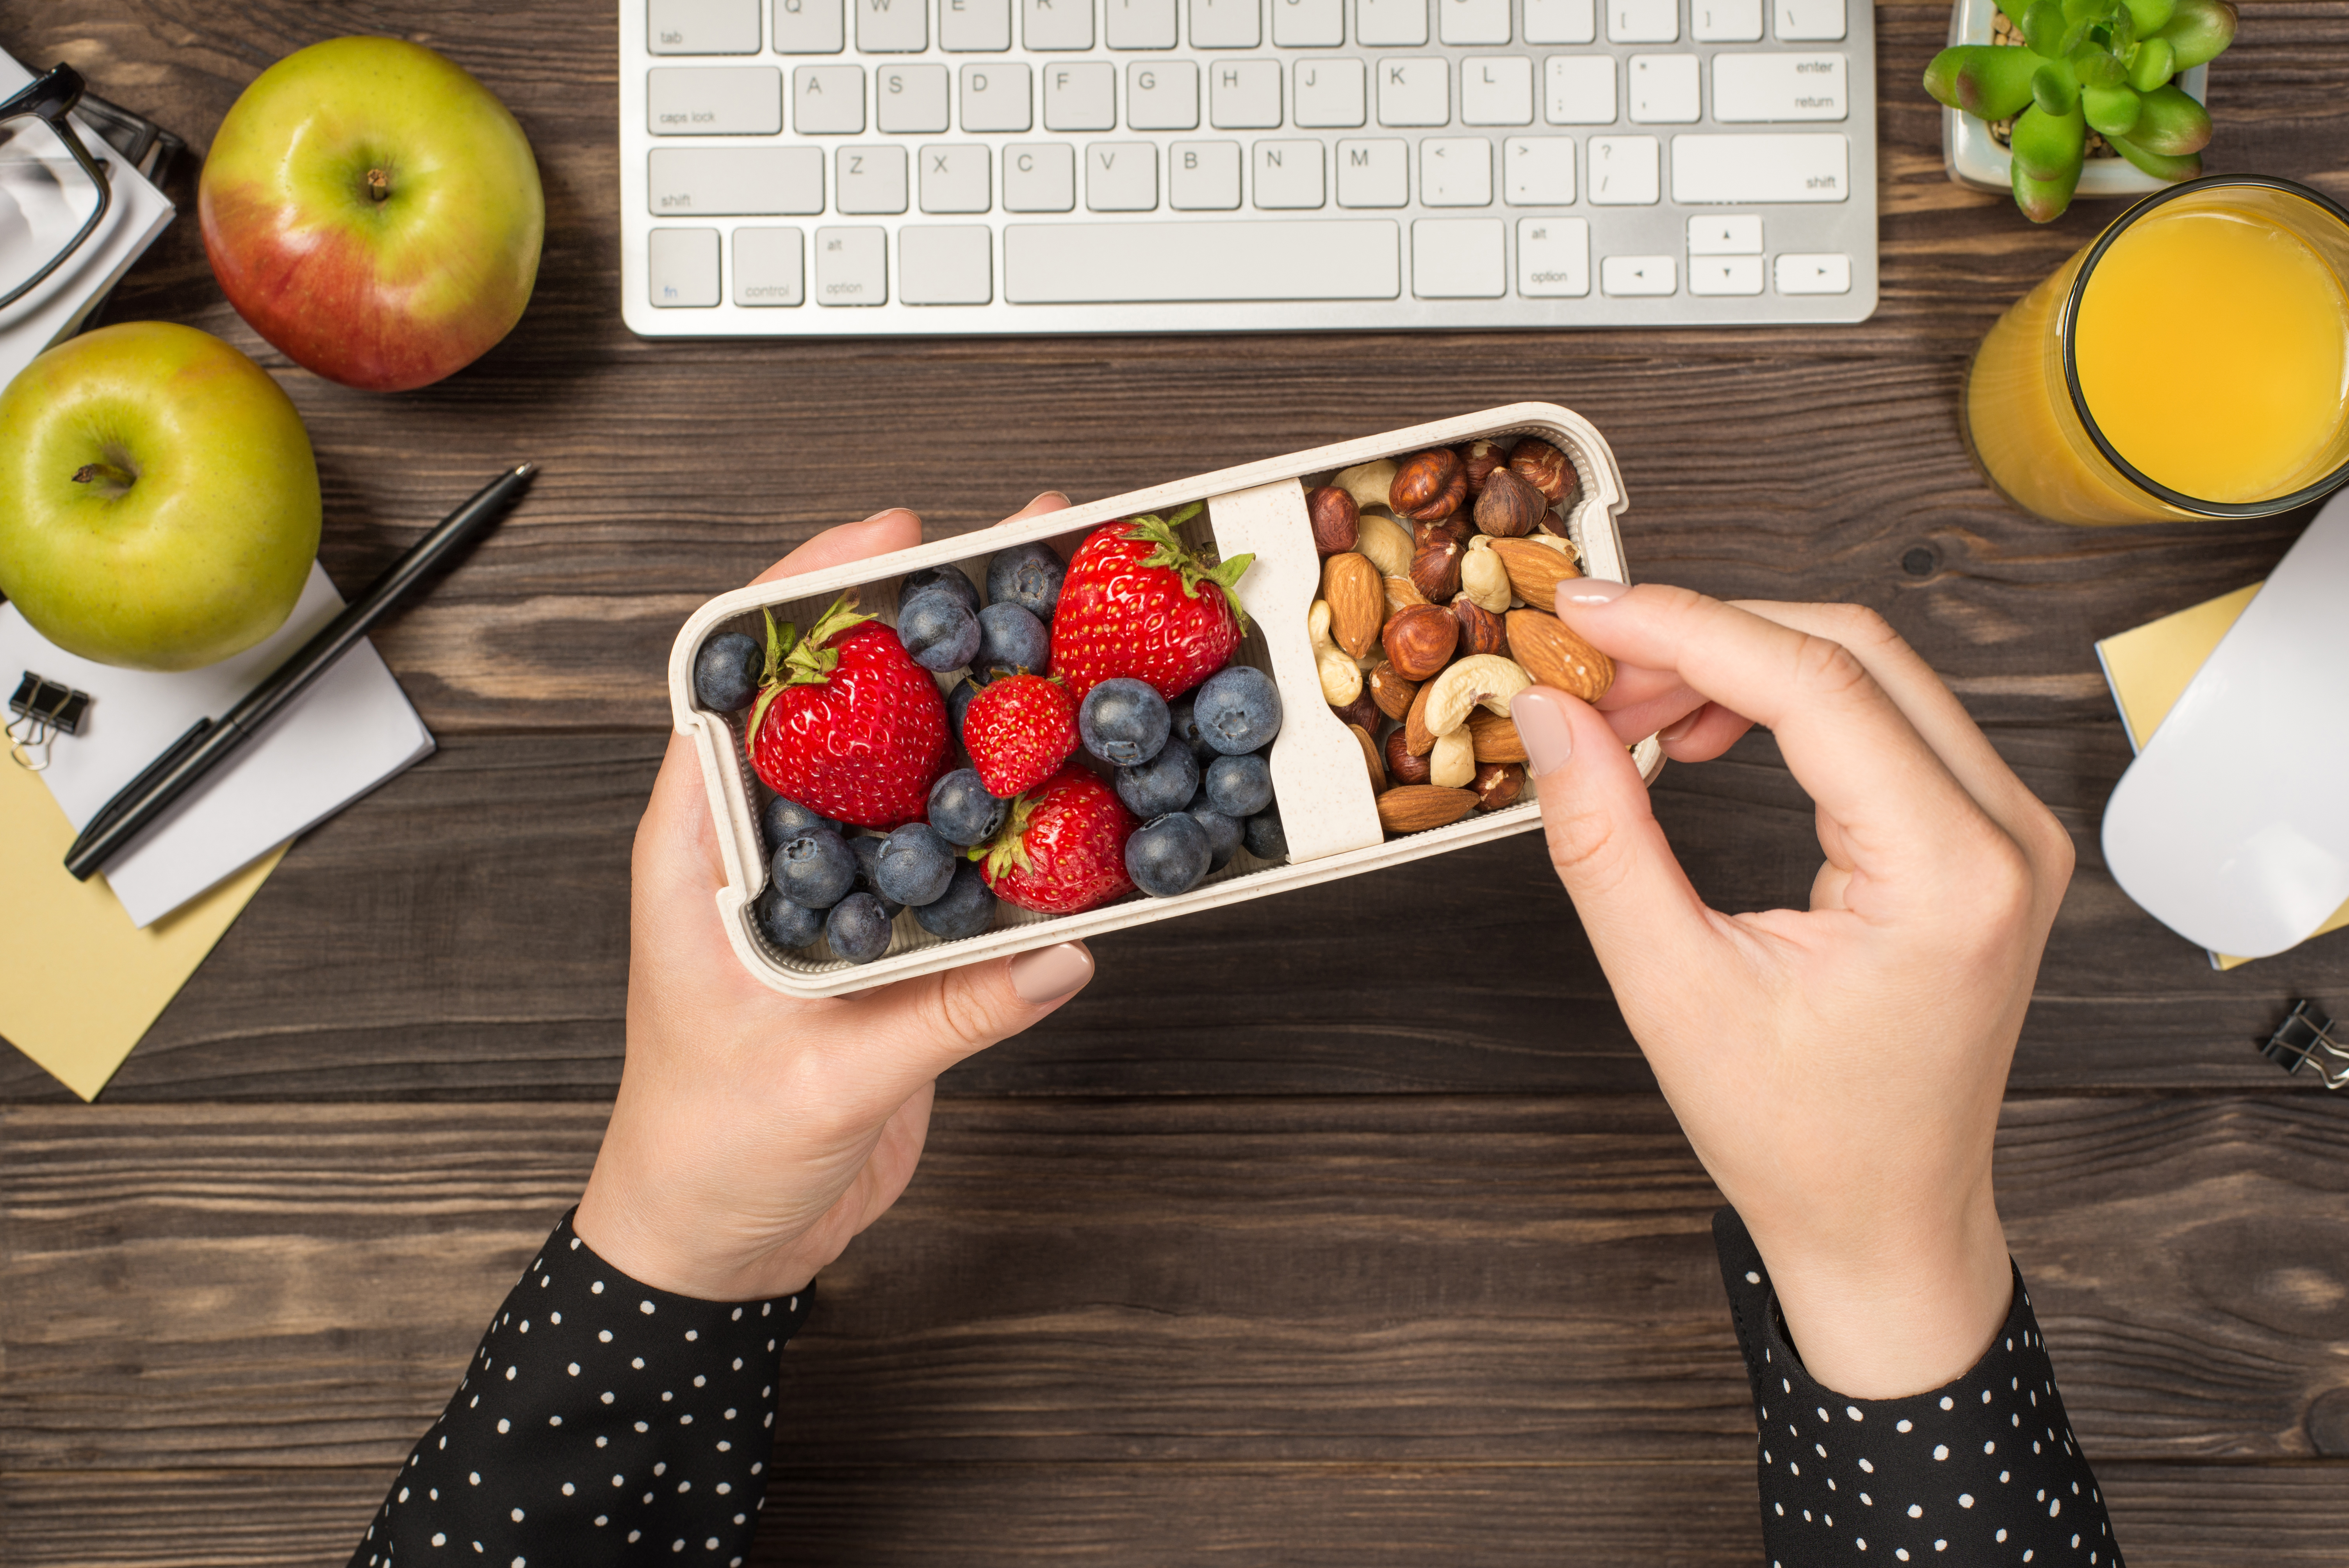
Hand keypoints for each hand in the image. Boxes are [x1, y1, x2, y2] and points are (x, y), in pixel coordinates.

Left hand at [575, 496, 1096, 1301]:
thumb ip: (941, 1017)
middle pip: (843, 700)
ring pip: (906, 761)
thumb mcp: (819, 1084)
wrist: (719, 1242)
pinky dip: (1009, 806)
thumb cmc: (706, 1155)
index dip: (809, 594)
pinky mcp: (883, 934)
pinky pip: (953, 847)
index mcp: (702, 851)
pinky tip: (1072, 777)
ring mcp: (829, 886)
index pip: (739, 683)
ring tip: (1064, 634)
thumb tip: (1058, 951)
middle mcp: (764, 849)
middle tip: (1020, 552)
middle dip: (926, 622)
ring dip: (978, 701)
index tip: (891, 538)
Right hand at [1507, 582, 2072, 1397]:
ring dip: (1741, 665)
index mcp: (1948, 874)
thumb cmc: (1800, 1138)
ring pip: (1867, 671)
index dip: (1685, 627)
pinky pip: (1885, 719)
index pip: (1815, 683)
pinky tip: (1706, 734)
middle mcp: (2004, 835)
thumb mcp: (1672, 991)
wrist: (1886, 1221)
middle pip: (1849, 650)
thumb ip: (1603, 841)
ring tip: (1632, 709)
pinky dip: (1785, 705)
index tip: (1584, 610)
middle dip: (1706, 637)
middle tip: (1590, 665)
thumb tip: (1549, 714)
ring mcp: (2007, 832)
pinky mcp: (1984, 838)